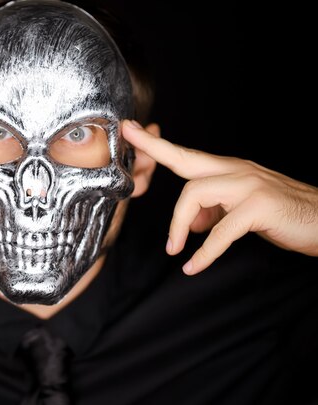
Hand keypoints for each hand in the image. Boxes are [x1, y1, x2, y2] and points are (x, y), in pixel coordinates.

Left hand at [122, 120, 317, 275]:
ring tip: (174, 249)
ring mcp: (250, 186)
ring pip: (196, 194)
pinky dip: (205, 253)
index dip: (158, 144)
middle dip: (154, 148)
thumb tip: (188, 224)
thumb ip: (214, 212)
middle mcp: (238, 171)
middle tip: (128, 133)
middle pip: (186, 160)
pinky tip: (193, 267)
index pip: (187, 155)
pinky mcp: (260, 207)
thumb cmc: (285, 216)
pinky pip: (221, 231)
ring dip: (178, 225)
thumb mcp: (242, 212)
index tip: (132, 129)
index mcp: (230, 171)